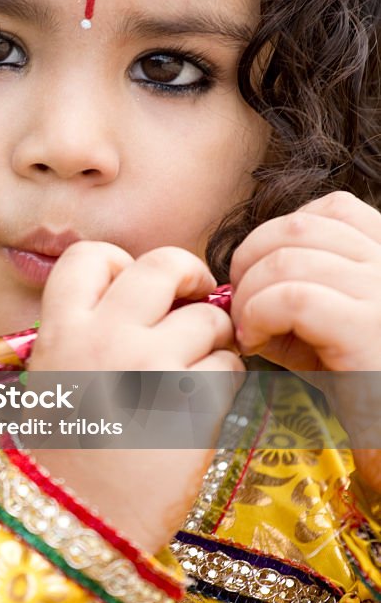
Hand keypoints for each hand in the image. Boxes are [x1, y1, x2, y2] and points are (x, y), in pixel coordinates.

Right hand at [27, 242, 243, 551]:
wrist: (75, 524)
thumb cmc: (61, 455)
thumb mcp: (51, 379)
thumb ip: (87, 333)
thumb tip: (150, 302)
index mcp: (61, 330)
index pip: (92, 255)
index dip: (121, 263)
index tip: (136, 288)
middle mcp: (105, 337)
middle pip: (165, 264)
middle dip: (190, 277)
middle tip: (196, 300)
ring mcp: (150, 369)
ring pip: (210, 318)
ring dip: (214, 338)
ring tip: (198, 367)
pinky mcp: (191, 406)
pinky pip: (229, 365)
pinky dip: (225, 379)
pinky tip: (205, 400)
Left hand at [230, 191, 380, 370]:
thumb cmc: (365, 393)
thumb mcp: (328, 333)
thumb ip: (291, 298)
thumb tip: (235, 287)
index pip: (331, 210)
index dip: (277, 234)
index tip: (259, 277)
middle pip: (300, 226)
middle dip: (250, 259)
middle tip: (240, 306)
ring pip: (288, 259)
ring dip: (249, 293)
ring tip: (248, 331)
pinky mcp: (369, 328)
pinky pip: (293, 297)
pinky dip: (259, 314)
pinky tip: (256, 344)